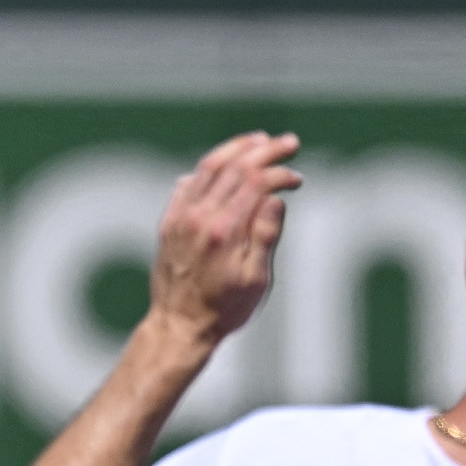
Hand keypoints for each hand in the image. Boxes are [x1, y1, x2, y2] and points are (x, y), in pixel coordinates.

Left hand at [149, 131, 301, 349]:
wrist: (178, 325)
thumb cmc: (224, 309)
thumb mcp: (255, 280)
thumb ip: (265, 236)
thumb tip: (275, 198)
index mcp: (224, 231)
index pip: (254, 182)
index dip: (279, 173)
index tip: (296, 179)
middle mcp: (199, 217)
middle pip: (234, 167)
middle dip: (265, 150)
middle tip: (289, 142)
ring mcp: (180, 217)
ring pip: (208, 168)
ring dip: (235, 149)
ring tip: (259, 140)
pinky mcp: (169, 223)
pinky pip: (187, 184)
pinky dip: (207, 168)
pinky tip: (223, 165)